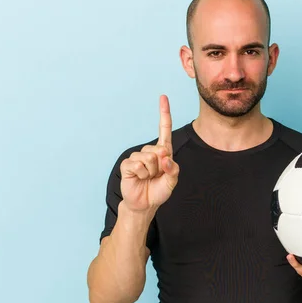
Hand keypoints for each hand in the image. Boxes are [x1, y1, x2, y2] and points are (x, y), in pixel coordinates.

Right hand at [120, 95, 179, 212]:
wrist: (145, 204)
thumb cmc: (158, 191)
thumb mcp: (172, 181)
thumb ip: (173, 169)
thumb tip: (164, 157)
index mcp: (163, 152)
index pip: (164, 130)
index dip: (164, 113)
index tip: (163, 97)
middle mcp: (150, 152)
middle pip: (158, 150)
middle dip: (161, 166)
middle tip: (156, 176)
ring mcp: (137, 157)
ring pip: (149, 158)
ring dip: (151, 172)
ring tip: (148, 178)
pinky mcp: (128, 165)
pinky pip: (137, 165)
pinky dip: (141, 174)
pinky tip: (139, 178)